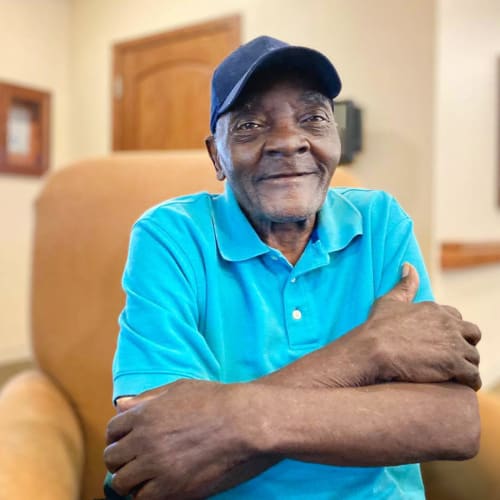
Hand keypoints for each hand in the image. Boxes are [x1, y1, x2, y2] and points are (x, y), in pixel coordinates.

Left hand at [104, 379, 254, 499]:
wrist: (242, 421)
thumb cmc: (214, 400)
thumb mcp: (178, 389)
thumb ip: (147, 398)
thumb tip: (120, 406)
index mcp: (145, 415)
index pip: (112, 430)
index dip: (118, 435)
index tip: (126, 440)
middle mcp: (145, 442)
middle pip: (112, 458)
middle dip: (120, 458)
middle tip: (133, 459)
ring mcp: (157, 467)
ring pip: (122, 483)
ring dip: (130, 479)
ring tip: (143, 475)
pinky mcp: (173, 488)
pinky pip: (143, 499)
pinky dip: (145, 494)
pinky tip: (157, 485)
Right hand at [365, 263, 480, 388]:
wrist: (373, 349)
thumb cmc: (377, 326)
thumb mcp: (389, 301)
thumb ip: (404, 285)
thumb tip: (409, 266)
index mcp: (435, 309)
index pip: (456, 317)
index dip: (449, 330)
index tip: (440, 340)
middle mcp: (448, 324)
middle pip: (472, 334)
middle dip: (465, 345)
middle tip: (451, 357)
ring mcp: (453, 344)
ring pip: (474, 356)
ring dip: (467, 365)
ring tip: (455, 375)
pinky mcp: (454, 364)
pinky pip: (473, 375)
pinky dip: (470, 381)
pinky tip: (460, 384)